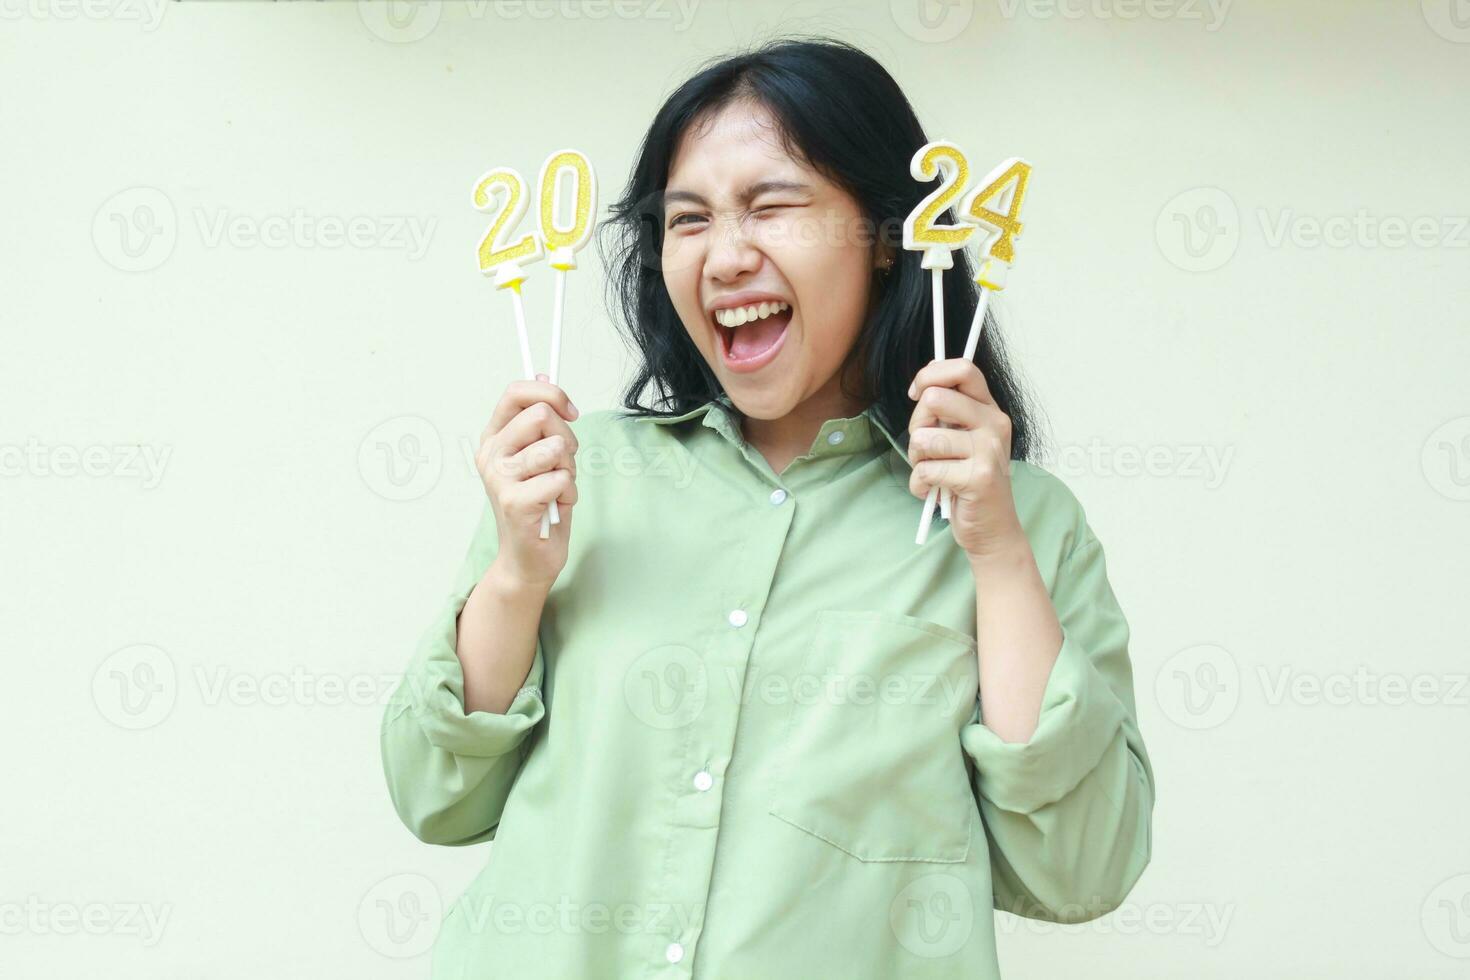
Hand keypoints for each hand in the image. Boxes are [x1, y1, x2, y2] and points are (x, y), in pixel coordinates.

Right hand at [477, 373, 579, 590]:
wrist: (528, 557)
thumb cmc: (540, 504)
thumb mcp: (541, 455)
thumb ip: (540, 420)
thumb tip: (542, 373)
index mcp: (494, 437)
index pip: (515, 392)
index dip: (550, 393)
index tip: (571, 412)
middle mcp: (490, 454)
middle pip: (541, 415)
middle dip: (567, 438)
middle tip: (563, 464)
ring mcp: (499, 478)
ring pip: (555, 447)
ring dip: (569, 468)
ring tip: (557, 488)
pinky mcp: (514, 502)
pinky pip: (560, 479)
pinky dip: (569, 493)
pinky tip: (555, 507)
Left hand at [906, 357, 1024, 560]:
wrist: (993, 529)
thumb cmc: (968, 482)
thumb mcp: (963, 440)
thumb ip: (948, 413)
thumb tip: (923, 386)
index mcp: (990, 410)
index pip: (963, 368)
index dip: (930, 375)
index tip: (917, 394)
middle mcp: (995, 424)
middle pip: (935, 399)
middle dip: (916, 426)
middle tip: (926, 450)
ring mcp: (989, 450)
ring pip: (923, 439)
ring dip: (917, 461)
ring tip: (933, 473)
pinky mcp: (978, 477)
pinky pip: (925, 471)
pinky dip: (919, 486)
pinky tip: (934, 492)